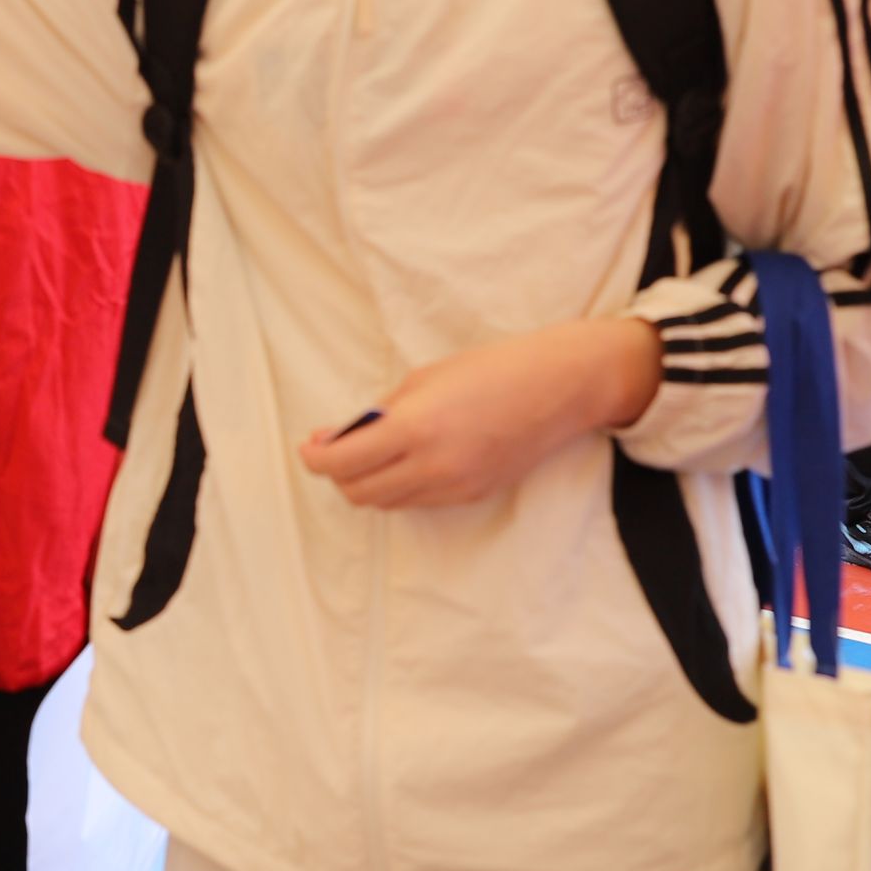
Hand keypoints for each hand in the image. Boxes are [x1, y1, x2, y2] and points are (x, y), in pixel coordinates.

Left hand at [296, 321, 660, 509]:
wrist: (559, 387)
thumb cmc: (493, 368)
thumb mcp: (427, 378)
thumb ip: (384, 412)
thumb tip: (346, 436)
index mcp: (416, 428)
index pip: (342, 463)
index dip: (316, 458)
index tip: (311, 445)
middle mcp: (433, 466)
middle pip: (359, 492)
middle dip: (338, 474)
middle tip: (335, 448)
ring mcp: (455, 487)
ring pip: (388, 502)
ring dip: (368, 482)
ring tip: (368, 453)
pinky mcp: (473, 495)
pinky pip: (420, 500)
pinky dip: (401, 485)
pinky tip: (405, 459)